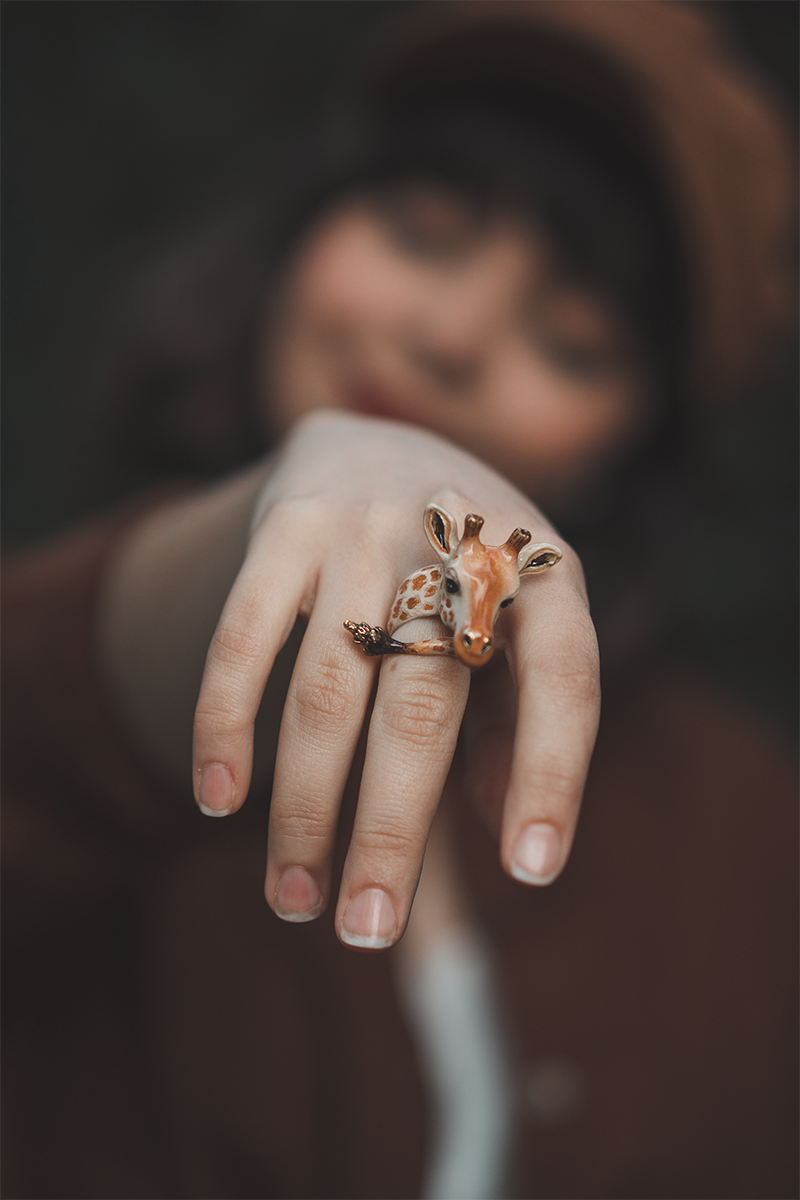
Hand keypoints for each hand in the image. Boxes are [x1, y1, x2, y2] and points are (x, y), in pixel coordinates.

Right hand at [192, 410, 599, 948]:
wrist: (378, 447)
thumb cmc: (462, 574)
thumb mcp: (514, 632)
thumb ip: (513, 728)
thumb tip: (511, 837)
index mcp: (542, 572)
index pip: (565, 675)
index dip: (550, 773)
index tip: (531, 871)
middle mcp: (457, 540)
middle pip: (423, 705)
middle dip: (389, 831)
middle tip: (364, 929)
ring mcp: (366, 527)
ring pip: (327, 689)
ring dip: (303, 805)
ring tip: (295, 899)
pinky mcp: (285, 526)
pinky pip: (243, 637)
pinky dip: (226, 722)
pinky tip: (221, 796)